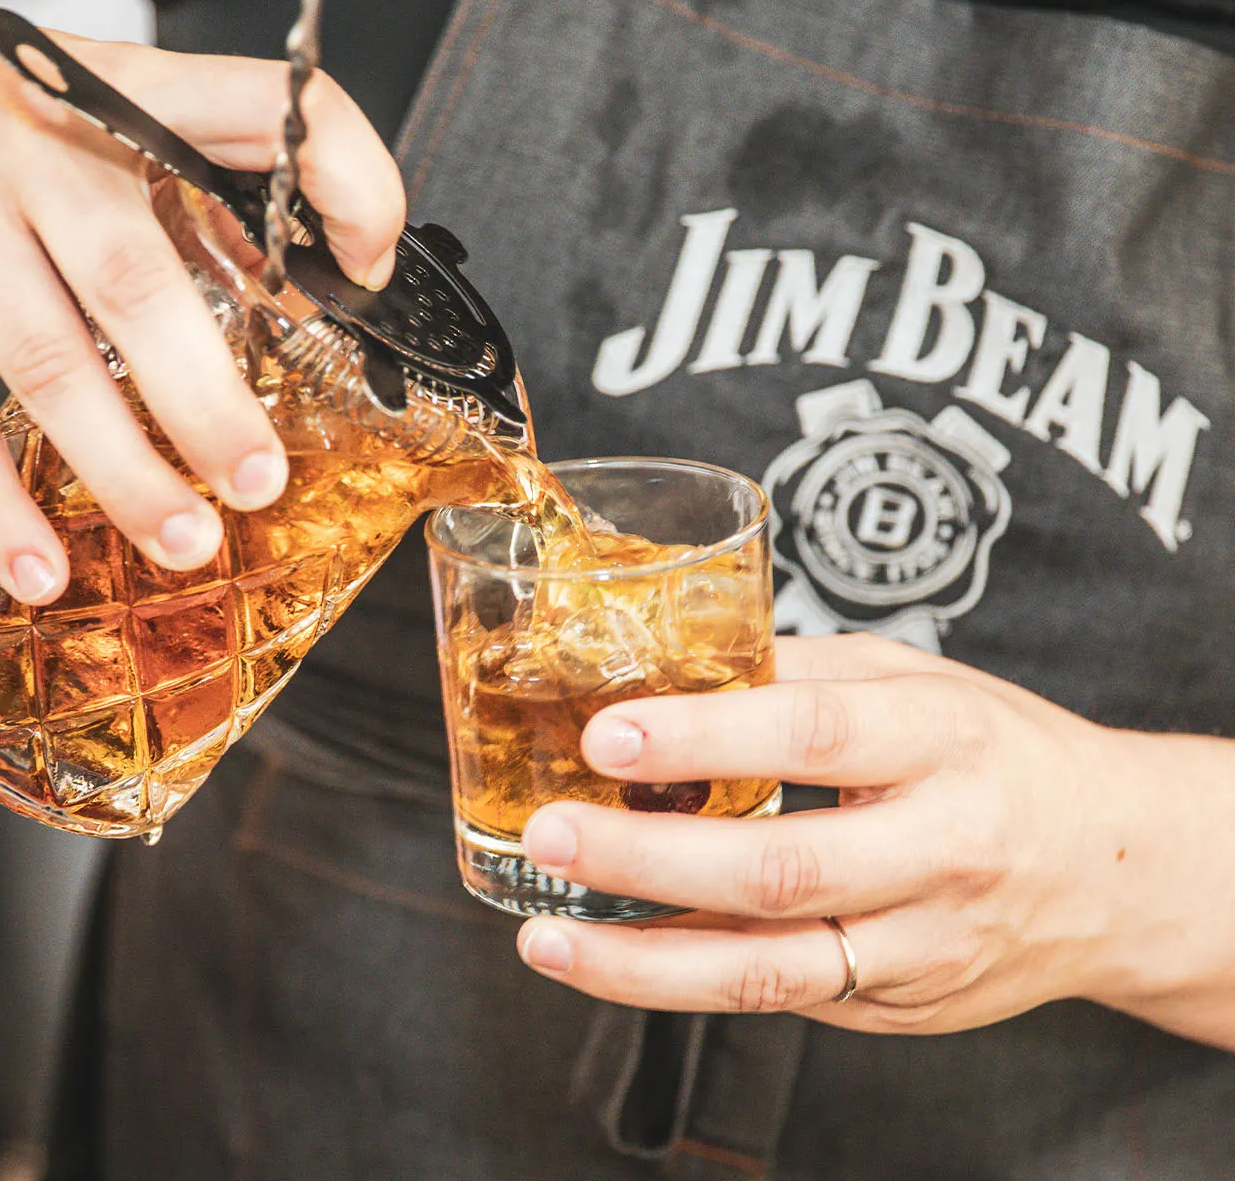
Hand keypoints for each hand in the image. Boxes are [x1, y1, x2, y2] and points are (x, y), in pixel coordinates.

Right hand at [0, 0, 405, 602]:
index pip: (260, 107)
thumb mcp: (90, 92)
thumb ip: (187, 170)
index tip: (367, 264)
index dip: (340, 176)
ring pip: (47, 361)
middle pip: (137, 280)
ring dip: (121, 467)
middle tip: (260, 479)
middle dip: (206, 396)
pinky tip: (38, 562)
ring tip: (184, 541)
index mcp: (120, 95)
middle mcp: (42, 154)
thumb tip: (290, 276)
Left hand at [513, 635, 1141, 1032]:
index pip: (816, 735)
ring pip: (772, 968)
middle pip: (782, 867)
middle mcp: (940, 849)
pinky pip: (780, 994)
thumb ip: (798, 670)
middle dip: (650, 856)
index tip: (609, 733)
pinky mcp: (898, 1003)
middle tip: (552, 832)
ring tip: (548, 936)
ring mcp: (922, 945)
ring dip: (644, 961)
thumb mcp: (918, 679)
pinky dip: (685, 979)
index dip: (705, 737)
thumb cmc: (997, 751)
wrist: (1113, 867)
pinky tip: (612, 954)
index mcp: (944, 739)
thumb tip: (668, 659)